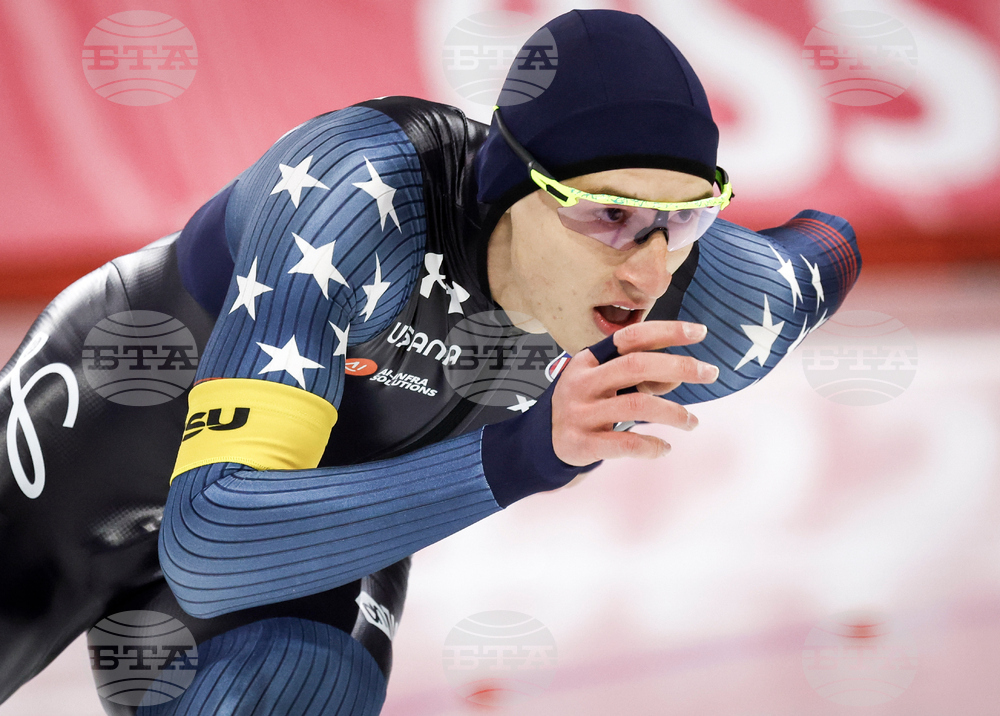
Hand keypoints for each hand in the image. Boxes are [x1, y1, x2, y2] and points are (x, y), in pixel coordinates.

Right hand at [550, 321, 718, 465]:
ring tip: (692, 422)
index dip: (666, 332)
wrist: (538, 442)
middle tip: (710, 373)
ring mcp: (580, 413)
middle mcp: (582, 383)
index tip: (700, 332)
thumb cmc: (581, 407)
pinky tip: (664, 448)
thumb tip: (680, 373)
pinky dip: (650, 446)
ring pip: (635, 406)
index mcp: (588, 360)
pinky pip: (624, 444)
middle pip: (636, 366)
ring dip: (672, 412)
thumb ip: (638, 376)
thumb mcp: (602, 383)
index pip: (630, 337)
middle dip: (679, 366)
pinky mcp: (581, 443)